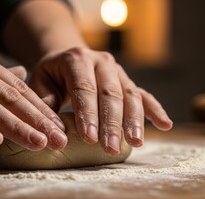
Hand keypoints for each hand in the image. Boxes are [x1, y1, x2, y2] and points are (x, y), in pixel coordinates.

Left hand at [29, 47, 172, 154]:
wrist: (68, 56)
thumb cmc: (51, 74)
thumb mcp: (39, 82)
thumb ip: (44, 104)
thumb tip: (53, 134)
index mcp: (77, 59)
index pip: (84, 88)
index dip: (87, 114)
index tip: (89, 138)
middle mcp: (101, 62)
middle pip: (110, 94)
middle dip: (111, 123)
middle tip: (109, 148)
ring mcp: (118, 71)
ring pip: (130, 95)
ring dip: (134, 120)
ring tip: (135, 143)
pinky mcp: (128, 81)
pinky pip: (144, 94)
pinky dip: (155, 109)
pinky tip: (165, 124)